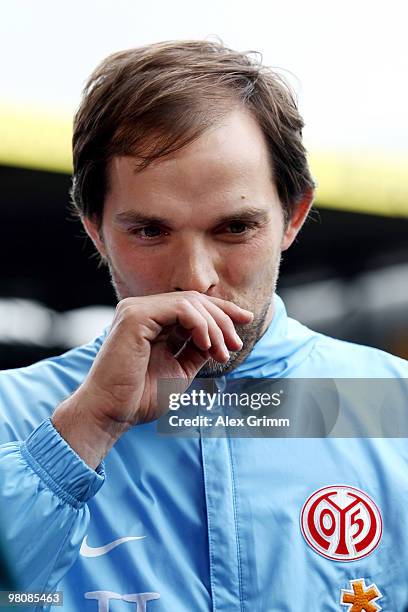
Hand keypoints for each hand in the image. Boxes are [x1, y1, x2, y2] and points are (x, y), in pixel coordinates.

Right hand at [52, 291, 252, 466]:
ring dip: (215, 327)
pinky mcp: (135, 316)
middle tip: (235, 344)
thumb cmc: (141, 397)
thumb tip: (223, 337)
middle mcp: (142, 310)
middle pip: (196, 301)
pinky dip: (200, 324)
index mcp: (151, 321)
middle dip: (223, 320)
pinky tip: (206, 345)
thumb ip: (198, 350)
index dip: (222, 311)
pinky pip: (180, 308)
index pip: (193, 306)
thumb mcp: (181, 370)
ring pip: (191, 303)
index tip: (246, 322)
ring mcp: (136, 310)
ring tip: (222, 352)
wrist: (113, 414)